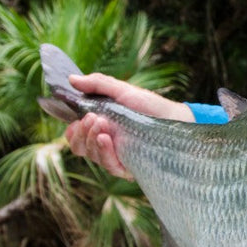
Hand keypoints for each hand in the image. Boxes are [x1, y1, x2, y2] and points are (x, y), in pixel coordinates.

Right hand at [64, 73, 194, 178]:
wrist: (174, 118)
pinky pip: (110, 166)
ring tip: (102, 124)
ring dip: (91, 140)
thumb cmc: (150, 105)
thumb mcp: (123, 90)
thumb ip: (98, 84)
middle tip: (93, 118)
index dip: (72, 131)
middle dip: (80, 133)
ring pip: (92, 156)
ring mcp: (117, 156)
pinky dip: (104, 152)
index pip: (75, 135)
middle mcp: (106, 143)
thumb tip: (71, 79)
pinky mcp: (129, 167)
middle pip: (79, 147)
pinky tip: (107, 139)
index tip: (76, 119)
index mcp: (100, 127)